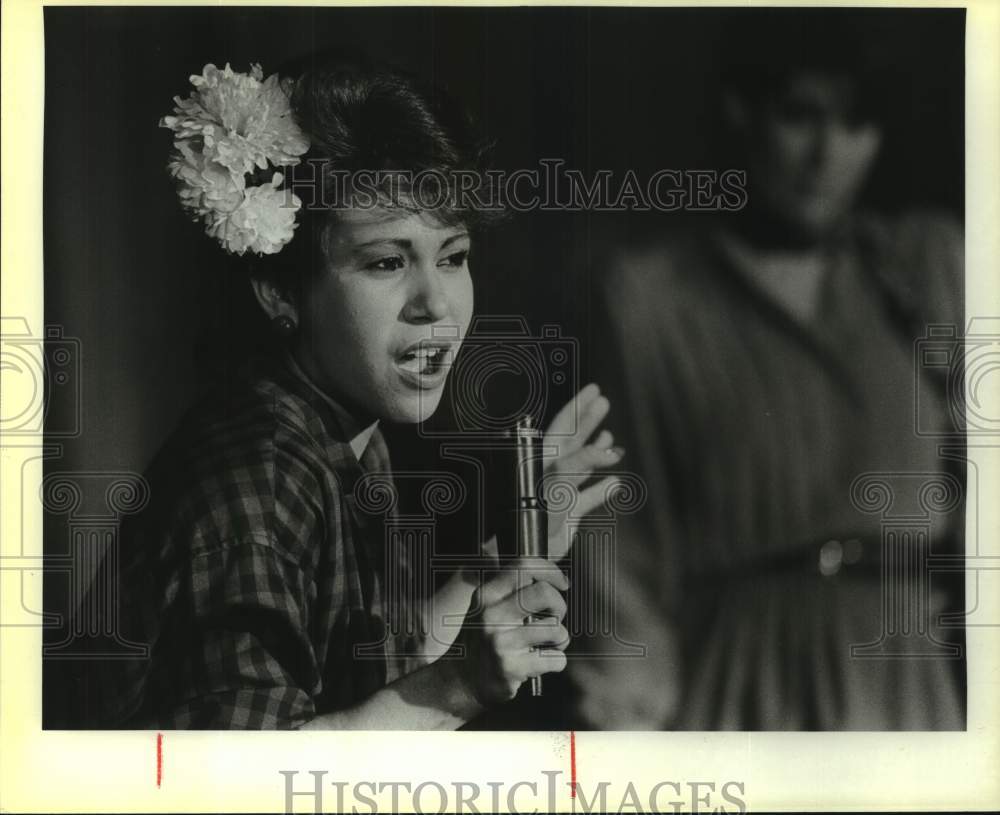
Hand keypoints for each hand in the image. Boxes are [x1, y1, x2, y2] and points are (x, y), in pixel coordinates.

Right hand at [454, 557, 570, 704]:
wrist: (460, 681)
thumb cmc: (484, 639)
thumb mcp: (486, 607)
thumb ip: (511, 590)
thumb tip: (555, 579)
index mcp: (486, 595)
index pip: (524, 567)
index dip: (551, 572)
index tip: (561, 584)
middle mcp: (491, 615)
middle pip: (544, 593)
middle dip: (559, 606)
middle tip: (554, 617)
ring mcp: (500, 642)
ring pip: (556, 629)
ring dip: (561, 639)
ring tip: (547, 644)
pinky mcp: (511, 668)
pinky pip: (556, 659)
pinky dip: (556, 662)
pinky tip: (540, 663)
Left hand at [542, 383, 623, 560]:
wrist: (525, 557)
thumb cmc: (534, 516)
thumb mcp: (558, 483)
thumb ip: (581, 462)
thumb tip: (609, 449)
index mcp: (544, 460)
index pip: (564, 426)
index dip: (579, 408)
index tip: (595, 390)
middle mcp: (551, 473)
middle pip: (573, 438)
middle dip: (587, 418)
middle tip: (603, 398)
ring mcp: (561, 492)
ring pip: (582, 464)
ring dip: (596, 449)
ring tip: (610, 432)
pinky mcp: (568, 514)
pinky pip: (589, 496)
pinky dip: (602, 488)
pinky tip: (616, 483)